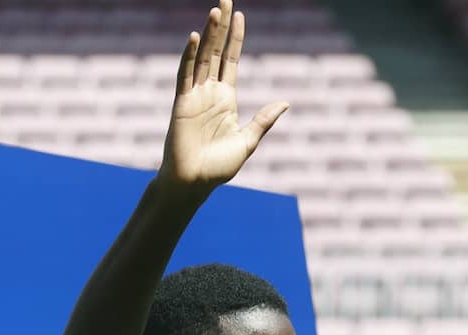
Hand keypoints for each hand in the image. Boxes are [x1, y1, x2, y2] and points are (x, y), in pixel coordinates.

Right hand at [158, 0, 287, 191]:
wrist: (194, 183)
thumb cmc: (218, 167)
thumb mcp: (248, 141)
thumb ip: (264, 120)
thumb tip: (285, 102)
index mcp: (226, 99)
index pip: (232, 61)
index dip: (236, 38)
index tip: (241, 16)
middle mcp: (210, 92)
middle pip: (217, 52)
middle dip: (222, 27)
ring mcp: (194, 96)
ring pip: (202, 57)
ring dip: (209, 34)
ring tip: (216, 10)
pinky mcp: (182, 104)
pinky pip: (185, 75)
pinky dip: (189, 56)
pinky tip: (194, 37)